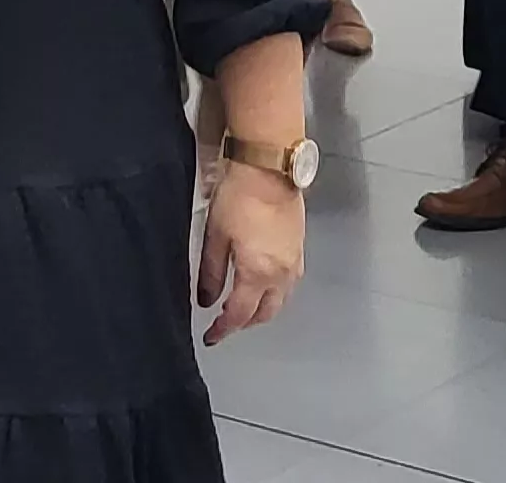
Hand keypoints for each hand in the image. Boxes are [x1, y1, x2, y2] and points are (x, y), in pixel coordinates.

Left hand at [197, 162, 304, 345]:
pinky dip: (274, 293)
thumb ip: (210, 272)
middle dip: (245, 323)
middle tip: (225, 324)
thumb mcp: (215, 236)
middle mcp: (282, 274)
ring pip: (281, 300)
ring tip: (241, 307)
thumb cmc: (239, 198)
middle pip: (265, 313)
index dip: (224, 329)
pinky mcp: (300, 249)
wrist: (269, 170)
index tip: (211, 336)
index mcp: (258, 273)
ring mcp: (295, 262)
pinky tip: (261, 285)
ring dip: (262, 309)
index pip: (240, 314)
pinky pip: (289, 284)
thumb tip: (206, 299)